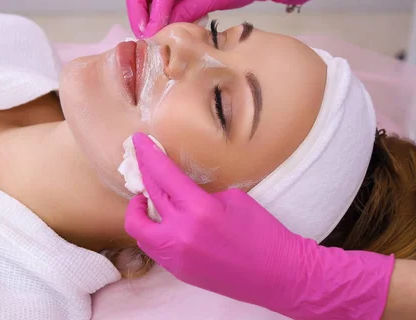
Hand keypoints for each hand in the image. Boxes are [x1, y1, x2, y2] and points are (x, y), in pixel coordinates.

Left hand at [125, 133, 394, 319]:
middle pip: (148, 196)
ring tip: (147, 197)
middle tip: (141, 160)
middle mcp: (182, 233)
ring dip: (138, 209)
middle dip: (142, 173)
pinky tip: (161, 220)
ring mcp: (176, 255)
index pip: (163, 175)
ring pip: (139, 229)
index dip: (148, 155)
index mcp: (200, 209)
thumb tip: (179, 191)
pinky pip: (153, 246)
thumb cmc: (263, 232)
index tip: (138, 140)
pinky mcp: (177, 271)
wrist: (278, 274)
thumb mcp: (234, 199)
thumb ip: (200, 193)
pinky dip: (152, 229)